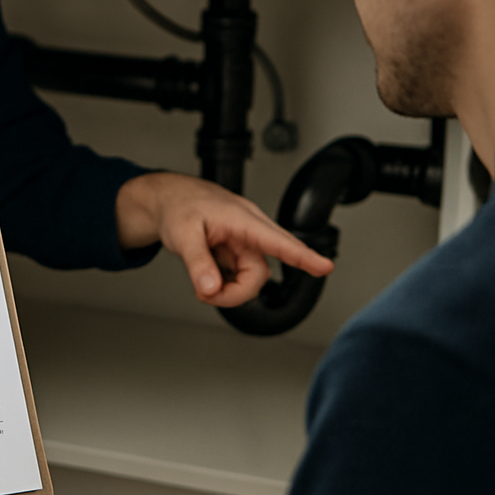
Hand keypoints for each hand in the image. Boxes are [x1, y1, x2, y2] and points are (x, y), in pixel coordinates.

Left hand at [115, 172, 333, 307]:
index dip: (301, 256)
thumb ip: (197, 263)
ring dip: (227, 289)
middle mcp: (248, 231)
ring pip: (249, 278)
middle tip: (205, 295)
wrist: (169, 199)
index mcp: (241, 219)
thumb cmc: (179, 206)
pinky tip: (207, 274)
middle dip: (236, 291)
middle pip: (259, 272)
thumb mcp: (181, 234)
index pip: (276, 240)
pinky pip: (238, 277)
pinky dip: (222, 284)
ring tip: (201, 284)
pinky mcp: (236, 252)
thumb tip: (211, 289)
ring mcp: (243, 243)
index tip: (324, 266)